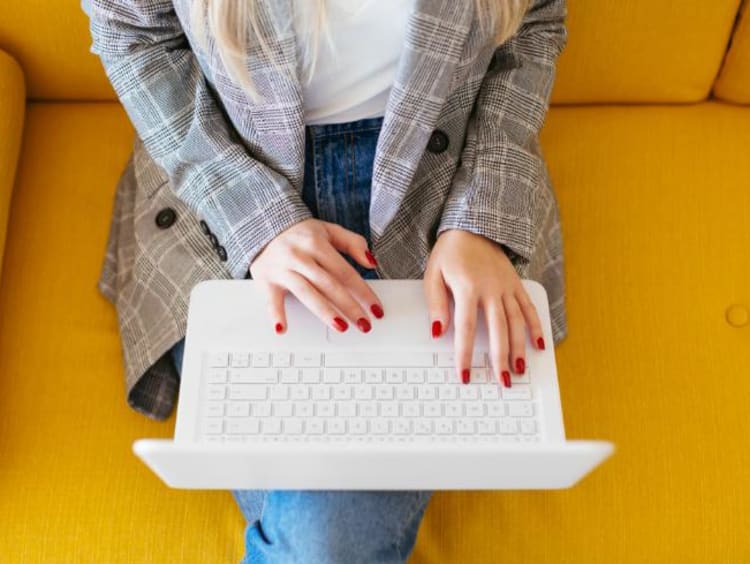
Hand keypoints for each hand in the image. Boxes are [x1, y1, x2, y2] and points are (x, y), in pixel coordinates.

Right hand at [249, 219, 383, 333]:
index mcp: (317, 243)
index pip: (345, 272)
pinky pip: (271, 299)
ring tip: (341, 327)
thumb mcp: (329, 230)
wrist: (263, 227)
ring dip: (324, 312)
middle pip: (329, 285)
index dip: (363, 291)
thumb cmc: (300, 234)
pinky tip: (283, 329)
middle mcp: (300, 256)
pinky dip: (276, 314)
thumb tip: (372, 263)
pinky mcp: (266, 280)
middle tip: (364, 324)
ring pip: (306, 293)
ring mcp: (282, 269)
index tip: (375, 308)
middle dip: (349, 306)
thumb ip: (353, 244)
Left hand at [424, 229, 545, 385]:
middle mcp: (491, 289)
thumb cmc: (450, 252)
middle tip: (502, 381)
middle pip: (498, 330)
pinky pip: (529, 308)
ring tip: (520, 370)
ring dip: (519, 348)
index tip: (464, 374)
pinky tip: (538, 345)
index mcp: (467, 288)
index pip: (465, 328)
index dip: (465, 354)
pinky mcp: (516, 284)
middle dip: (500, 358)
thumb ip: (436, 303)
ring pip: (517, 322)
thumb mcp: (433, 274)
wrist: (473, 226)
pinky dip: (535, 327)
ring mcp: (506, 287)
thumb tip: (438, 332)